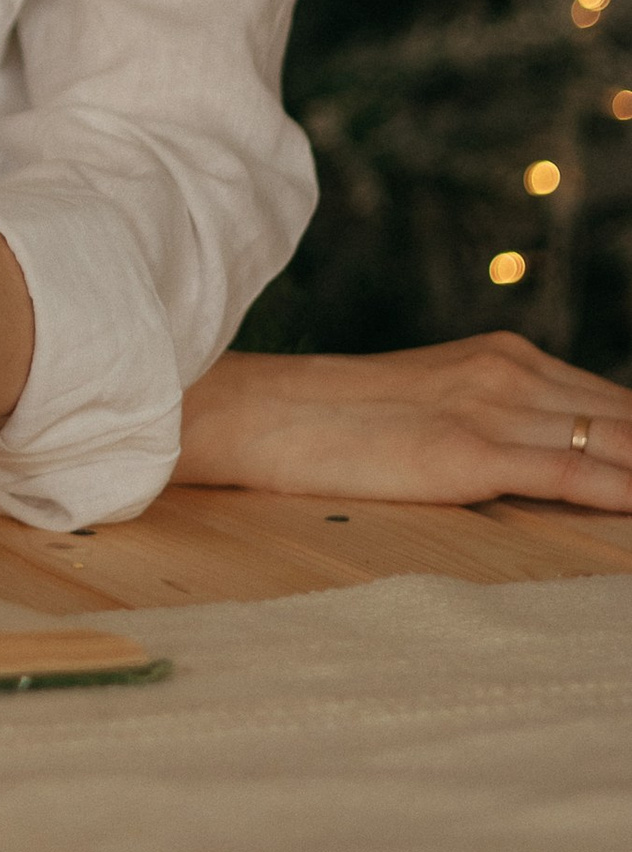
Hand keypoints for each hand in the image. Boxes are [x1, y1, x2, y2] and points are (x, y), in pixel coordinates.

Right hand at [178, 337, 631, 508]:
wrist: (256, 411)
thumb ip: (495, 426)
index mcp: (506, 357)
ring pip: (616, 443)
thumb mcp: (431, 411)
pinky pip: (573, 475)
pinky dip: (624, 494)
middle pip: (630, 418)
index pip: (618, 403)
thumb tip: (550, 467)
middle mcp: (511, 371)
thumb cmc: (332, 424)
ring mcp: (492, 408)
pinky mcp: (467, 451)